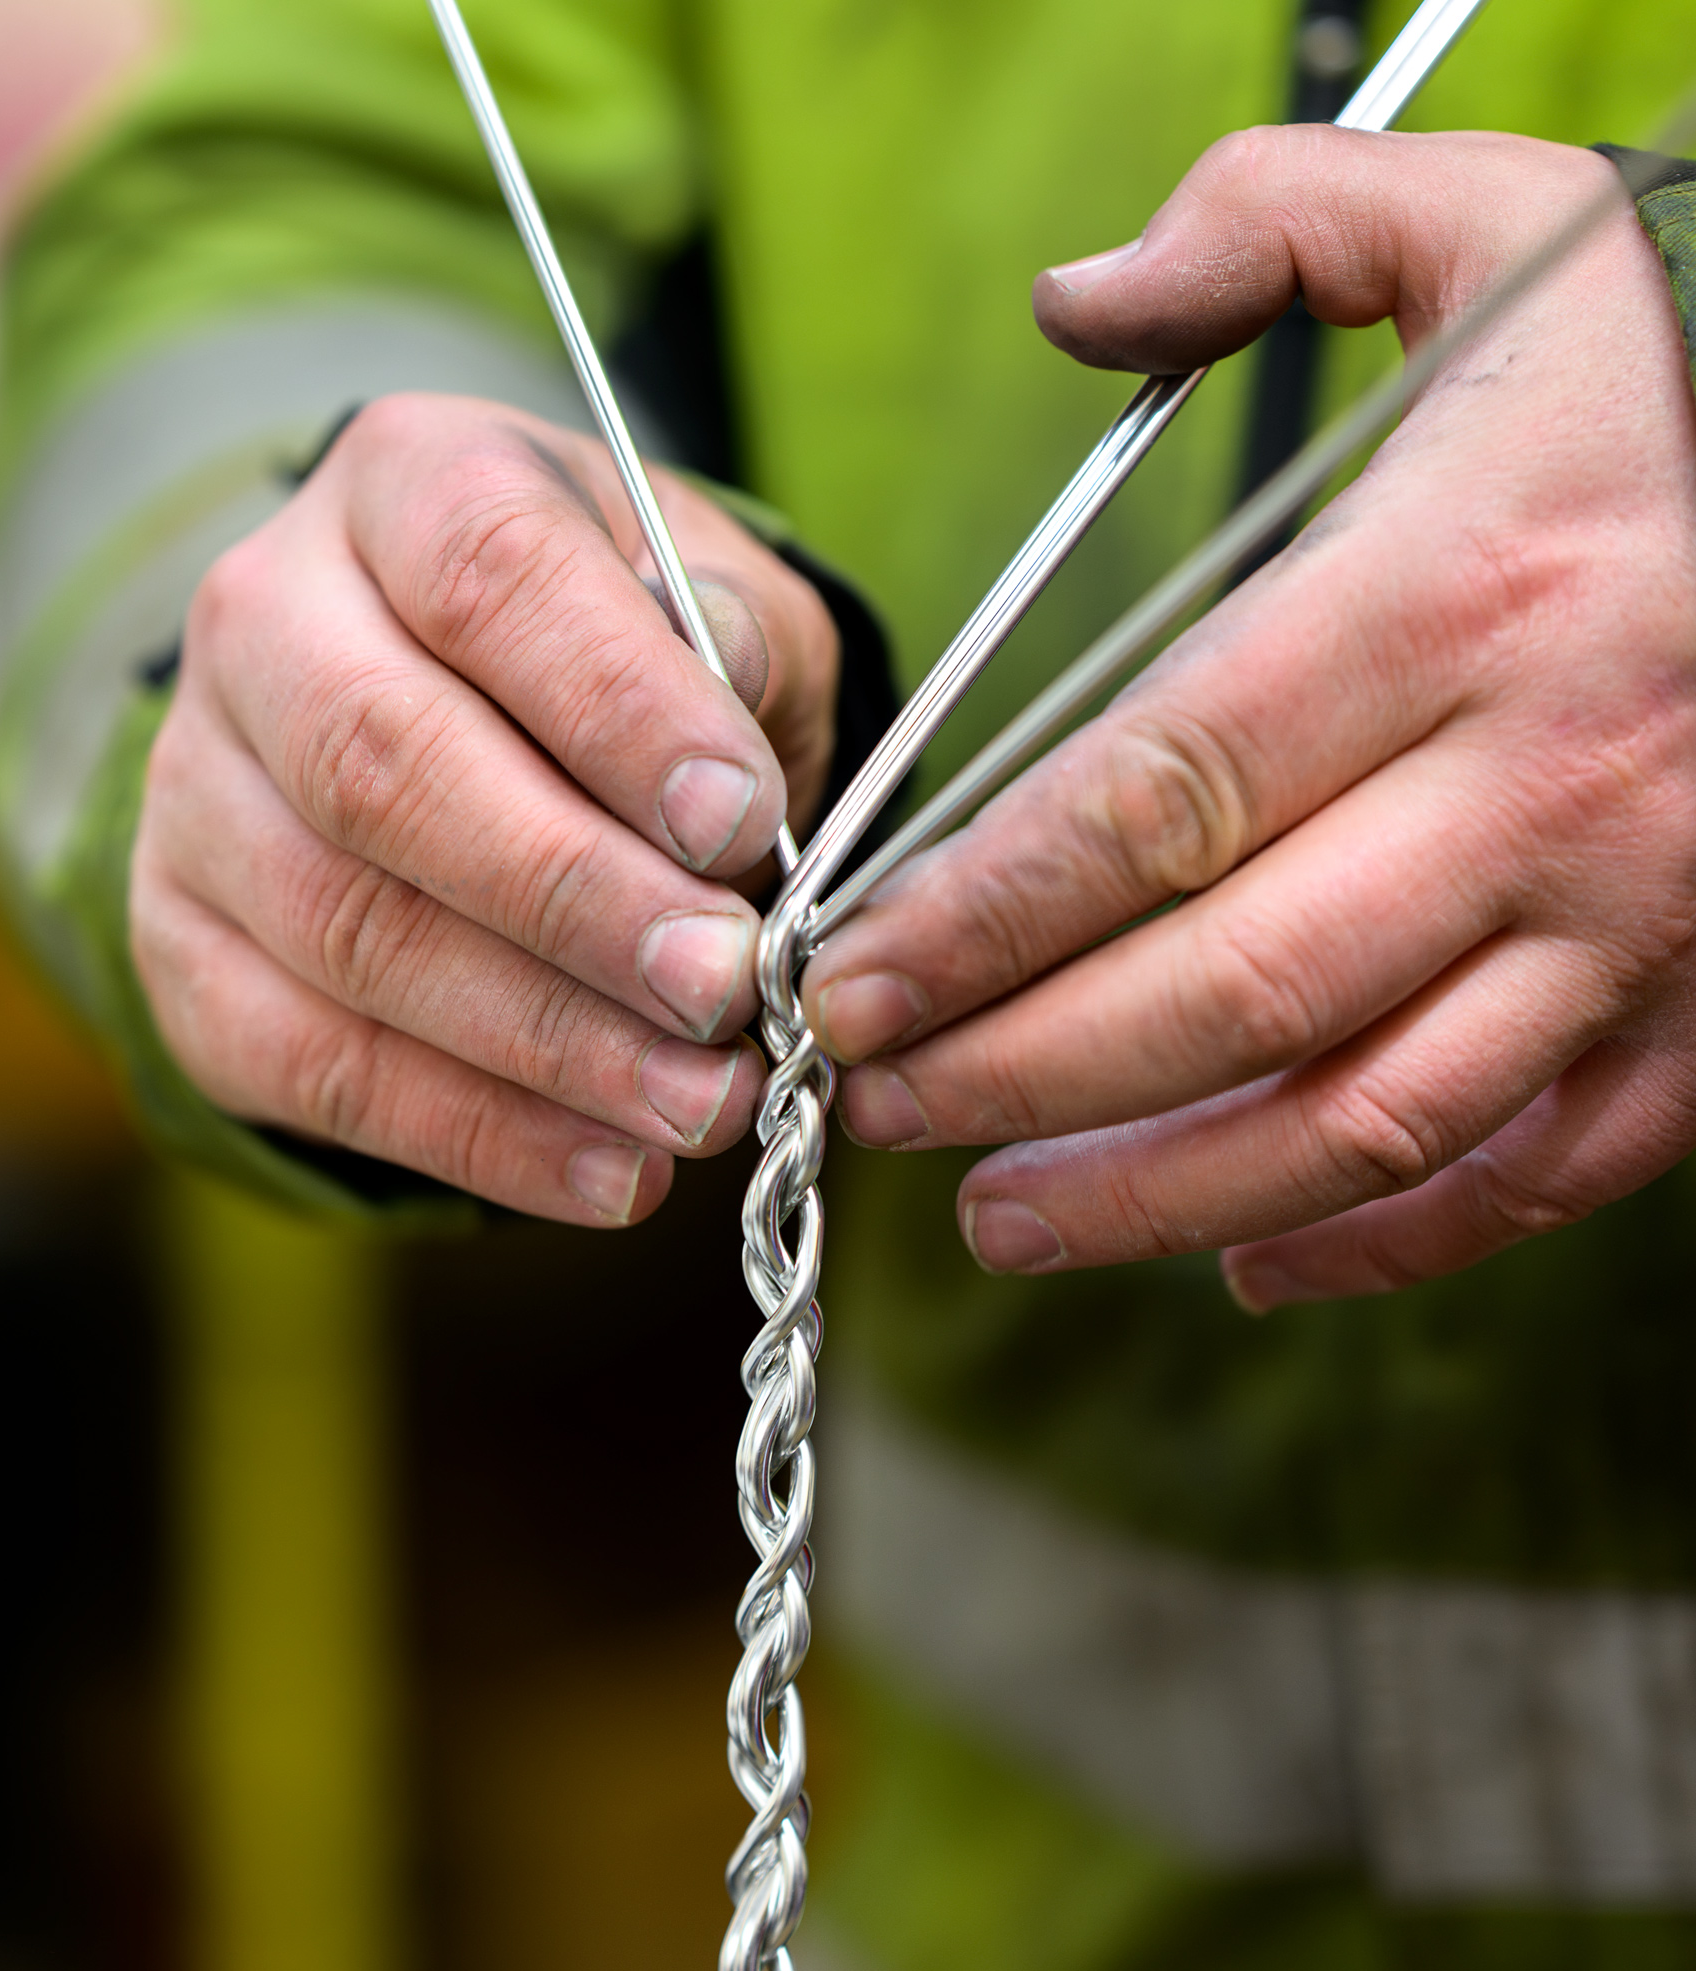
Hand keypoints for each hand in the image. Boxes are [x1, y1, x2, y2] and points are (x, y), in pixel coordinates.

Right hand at [131, 394, 840, 1219]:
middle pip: (384, 764)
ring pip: (346, 932)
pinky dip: (477, 1135)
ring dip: (543, 1044)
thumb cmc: (620, 664)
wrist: (474, 727)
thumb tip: (733, 722)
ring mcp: (197, 792)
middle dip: (573, 900)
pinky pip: (315, 1067)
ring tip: (700, 1105)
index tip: (739, 820)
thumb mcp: (711, 606)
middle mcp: (263, 620)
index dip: (615, 704)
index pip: (486, 573)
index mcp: (404, 486)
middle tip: (724, 989)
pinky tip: (611, 1171)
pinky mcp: (187, 950)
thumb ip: (737, 648)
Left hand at [800, 130, 1695, 1307]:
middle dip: (1016, 1070)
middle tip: (872, 1101)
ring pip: (1358, 1122)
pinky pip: (1521, 1181)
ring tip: (999, 1215)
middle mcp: (1554, 781)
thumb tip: (1072, 301)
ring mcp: (1635, 924)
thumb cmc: (1670, 404)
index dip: (978, 915)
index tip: (846, 977)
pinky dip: (1373, 1246)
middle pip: (1231, 986)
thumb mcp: (1503, 234)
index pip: (1161, 792)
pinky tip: (1239, 1259)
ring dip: (1153, 1196)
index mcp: (1467, 595)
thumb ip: (1277, 221)